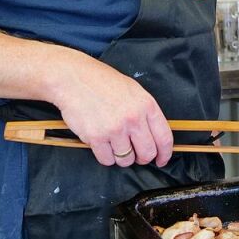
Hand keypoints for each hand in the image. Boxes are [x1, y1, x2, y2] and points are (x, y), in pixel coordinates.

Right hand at [51, 52, 173, 167]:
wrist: (73, 78)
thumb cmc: (102, 82)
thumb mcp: (133, 90)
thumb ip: (145, 112)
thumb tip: (153, 135)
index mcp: (146, 105)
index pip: (164, 138)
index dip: (165, 154)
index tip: (161, 160)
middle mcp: (133, 118)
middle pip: (147, 153)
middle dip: (142, 158)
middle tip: (136, 155)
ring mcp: (115, 129)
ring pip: (126, 160)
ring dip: (121, 157)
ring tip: (114, 143)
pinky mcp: (96, 137)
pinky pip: (106, 160)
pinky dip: (105, 156)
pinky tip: (102, 144)